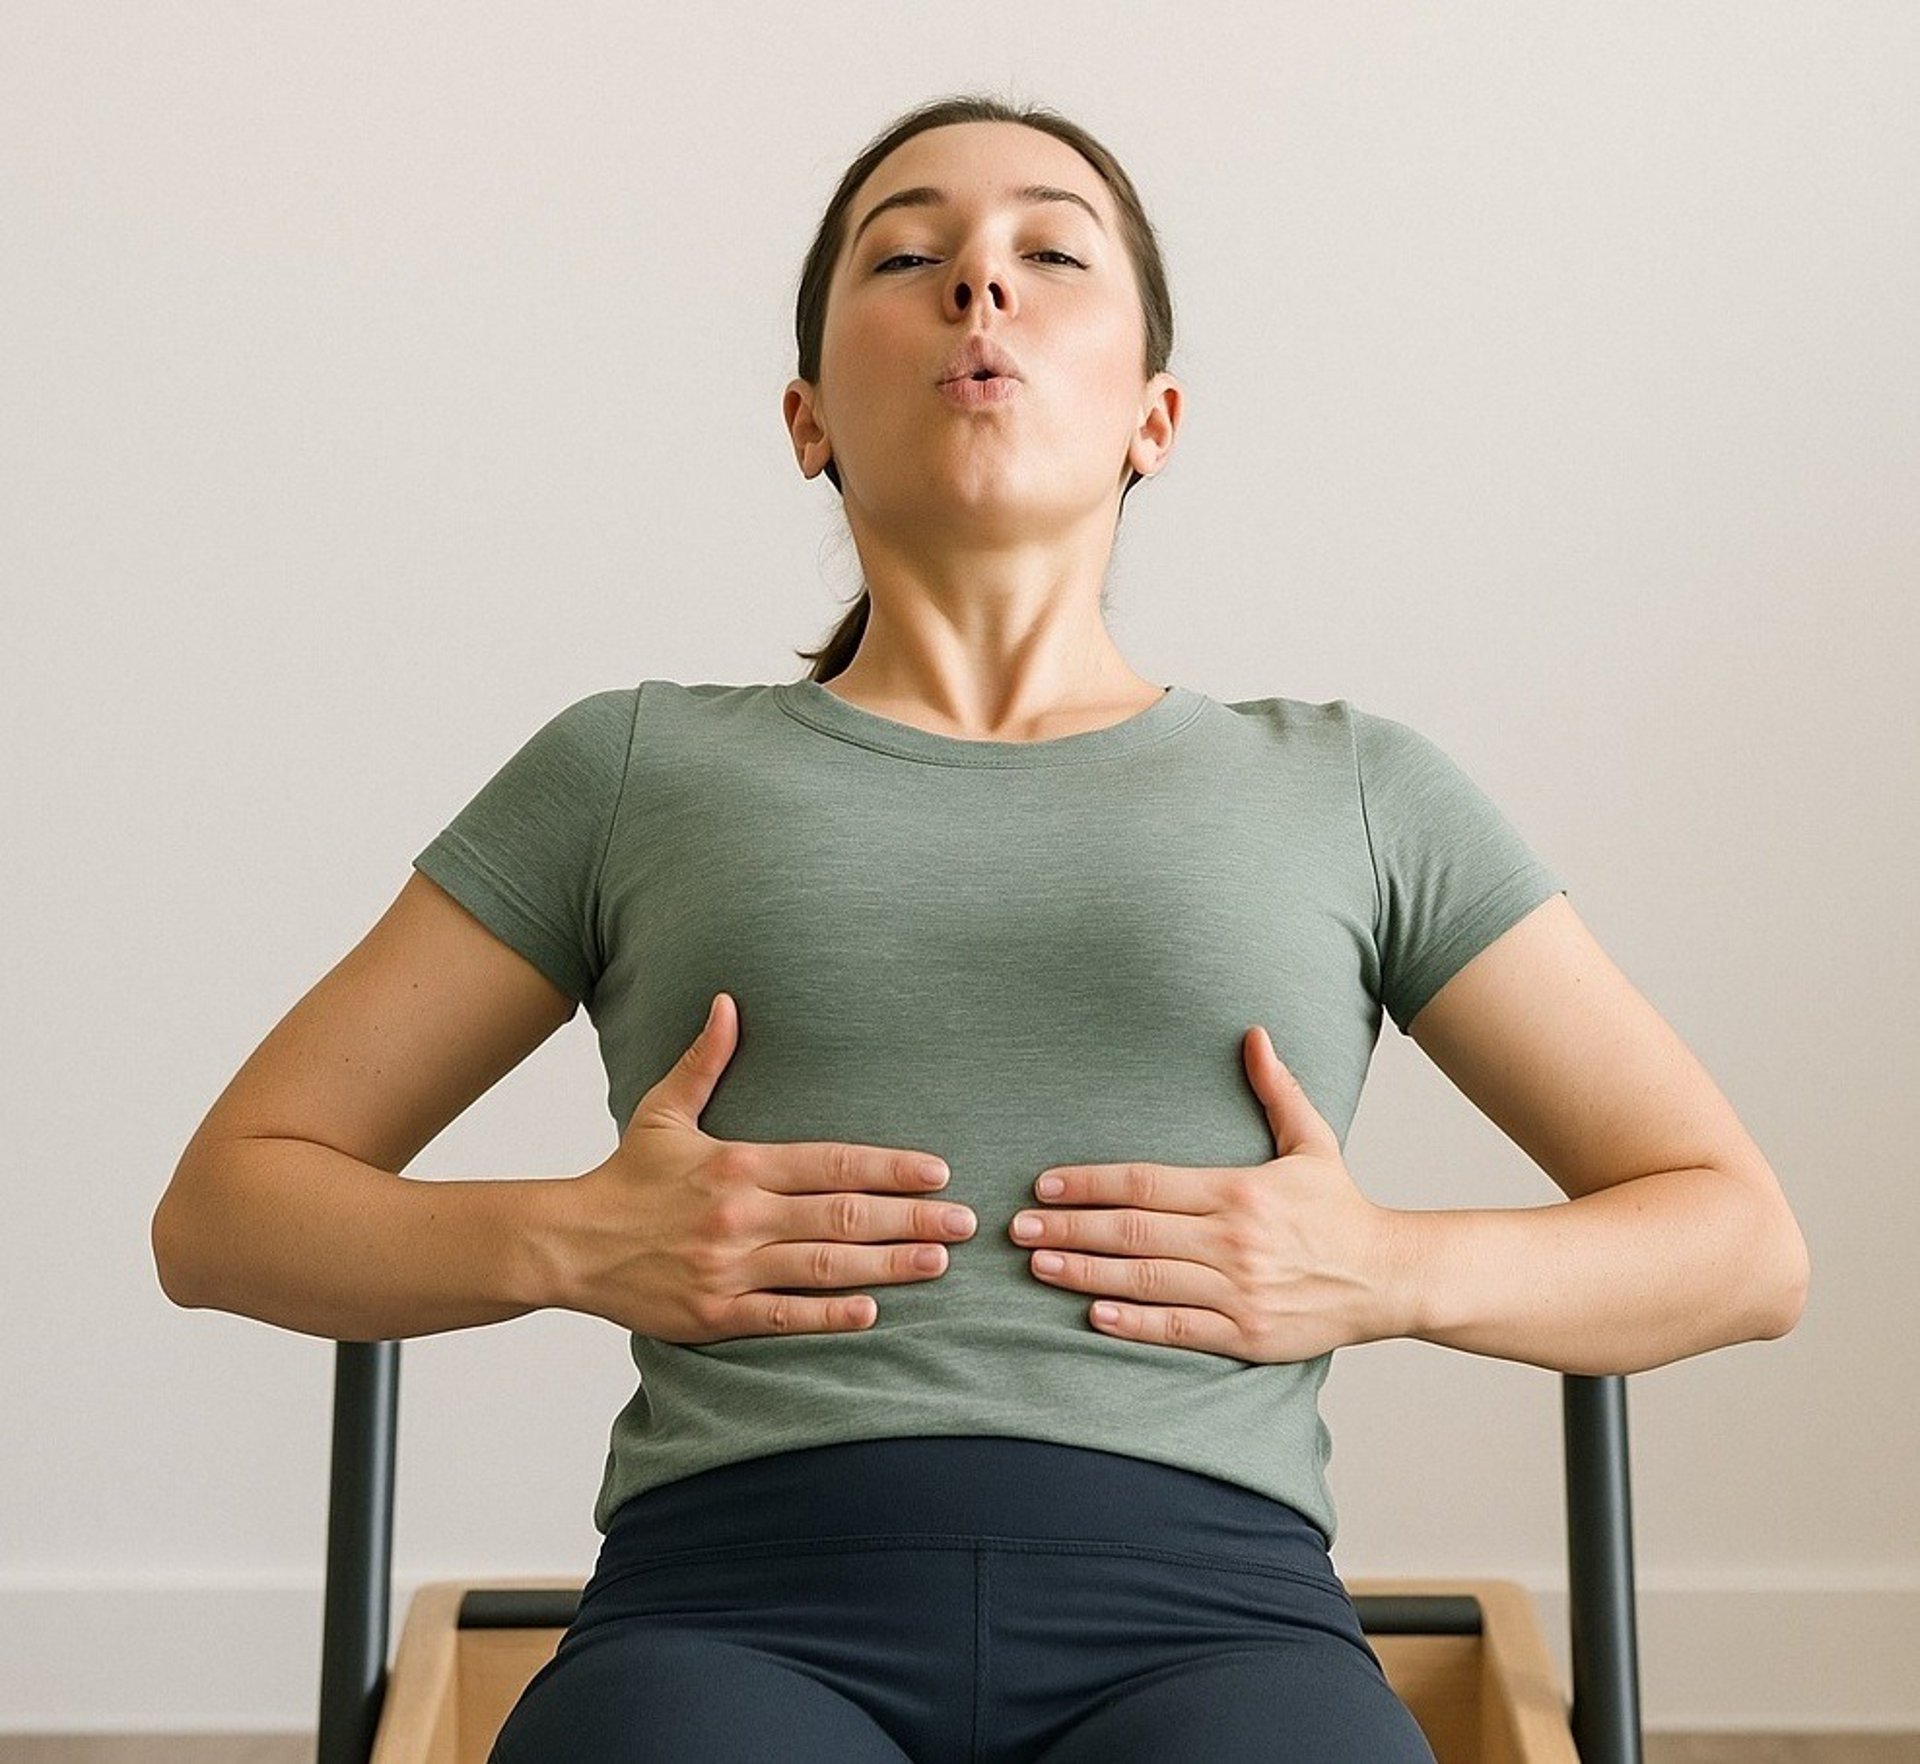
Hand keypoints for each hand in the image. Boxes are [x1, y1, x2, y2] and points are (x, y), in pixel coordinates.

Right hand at [554, 992, 973, 1342]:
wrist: (568, 1243)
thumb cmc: (625, 1177)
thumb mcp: (664, 1112)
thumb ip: (704, 1060)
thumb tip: (727, 1000)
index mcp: (738, 1164)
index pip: (831, 1163)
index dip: (889, 1167)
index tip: (936, 1171)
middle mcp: (740, 1215)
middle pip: (842, 1217)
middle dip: (910, 1219)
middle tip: (965, 1223)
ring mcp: (730, 1269)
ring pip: (824, 1267)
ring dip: (888, 1265)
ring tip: (938, 1262)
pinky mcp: (716, 1315)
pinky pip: (785, 1317)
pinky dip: (830, 1316)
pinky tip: (873, 1311)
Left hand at [1009, 1027, 1411, 1361]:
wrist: (1389, 1276)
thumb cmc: (1340, 1208)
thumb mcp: (1311, 1141)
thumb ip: (1276, 1089)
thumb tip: (1254, 1033)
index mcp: (1239, 1190)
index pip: (1146, 1183)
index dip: (1089, 1184)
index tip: (1044, 1185)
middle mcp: (1233, 1240)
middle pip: (1134, 1232)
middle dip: (1070, 1229)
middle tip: (1017, 1228)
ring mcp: (1239, 1290)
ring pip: (1146, 1281)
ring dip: (1086, 1274)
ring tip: (1038, 1266)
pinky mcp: (1246, 1334)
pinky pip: (1179, 1328)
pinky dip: (1133, 1323)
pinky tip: (1093, 1313)